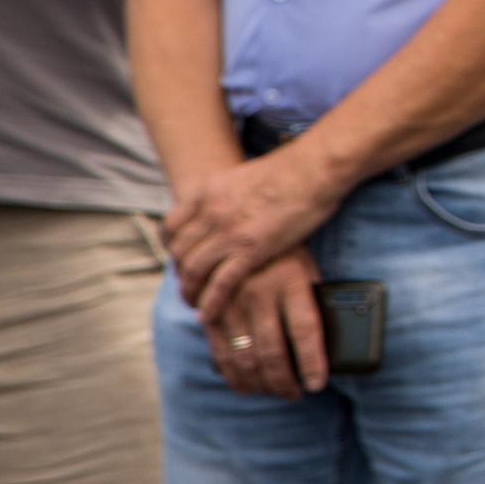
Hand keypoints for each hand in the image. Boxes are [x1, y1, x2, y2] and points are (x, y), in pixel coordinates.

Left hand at [168, 143, 346, 320]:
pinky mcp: (251, 250)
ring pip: (193, 269)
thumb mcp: (245, 174)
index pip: (172, 225)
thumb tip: (236, 201)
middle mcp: (211, 212)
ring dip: (189, 290)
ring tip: (193, 304)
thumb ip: (232, 191)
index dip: (171, 246)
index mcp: (208, 191)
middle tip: (188, 284)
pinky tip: (208, 314)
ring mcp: (229, 232)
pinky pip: (220, 283)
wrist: (313, 168)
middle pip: (179, 251)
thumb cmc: (292, 168)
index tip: (178, 256)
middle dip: (179, 271)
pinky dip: (210, 302)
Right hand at [203, 248, 326, 398]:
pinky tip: (246, 387)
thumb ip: (313, 302)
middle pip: (273, 351)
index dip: (311, 362)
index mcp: (291, 282)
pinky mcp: (213, 311)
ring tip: (276, 392)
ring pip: (245, 356)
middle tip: (296, 394)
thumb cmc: (286, 254)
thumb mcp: (307, 269)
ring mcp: (232, 303)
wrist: (241, 227)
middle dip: (284, 381)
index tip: (317, 384)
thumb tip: (329, 345)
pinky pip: (221, 351)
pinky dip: (234, 375)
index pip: (305, 330)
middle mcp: (260, 294)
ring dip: (261, 383)